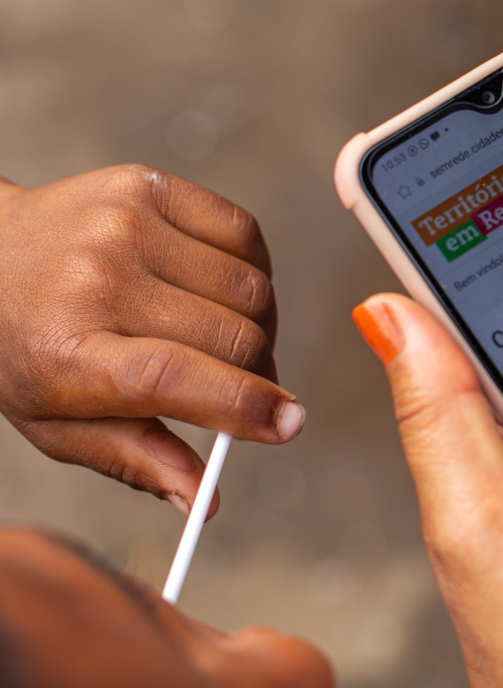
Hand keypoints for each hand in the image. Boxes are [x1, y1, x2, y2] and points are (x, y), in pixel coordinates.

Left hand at [0, 166, 302, 515]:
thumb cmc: (27, 349)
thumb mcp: (60, 424)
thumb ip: (139, 461)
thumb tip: (207, 500)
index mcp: (67, 353)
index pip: (173, 378)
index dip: (244, 405)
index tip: (289, 425)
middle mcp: (95, 281)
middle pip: (234, 337)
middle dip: (259, 372)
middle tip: (245, 386)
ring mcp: (123, 225)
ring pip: (253, 288)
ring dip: (259, 323)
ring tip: (225, 336)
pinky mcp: (147, 187)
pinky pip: (246, 234)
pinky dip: (253, 270)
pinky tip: (222, 289)